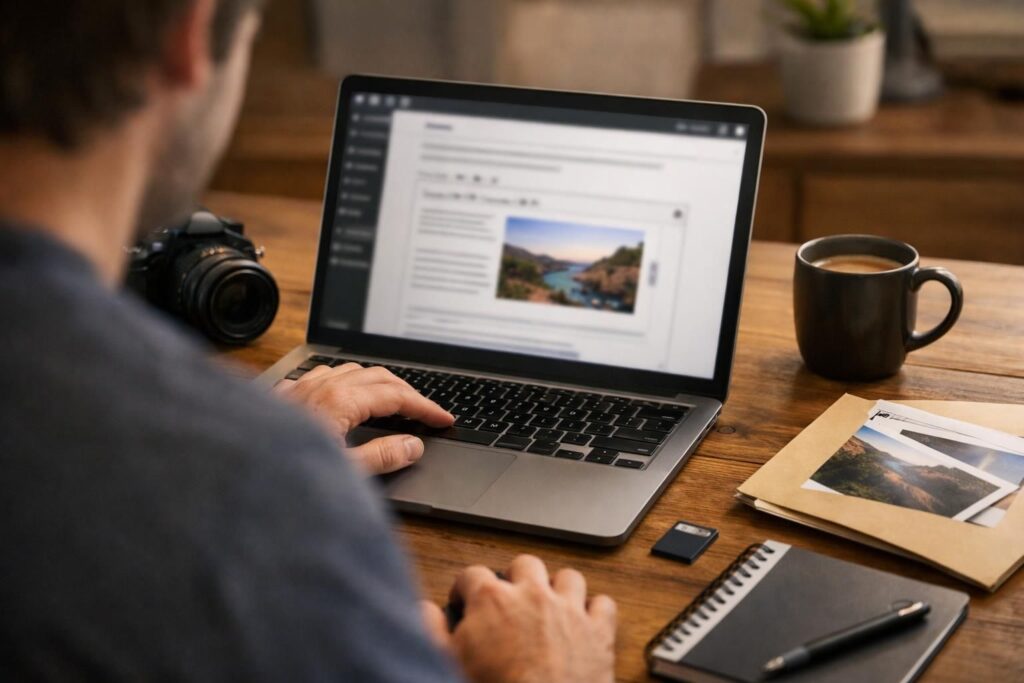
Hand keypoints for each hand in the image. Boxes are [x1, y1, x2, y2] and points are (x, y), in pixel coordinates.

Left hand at [273, 363, 453, 473]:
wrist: (222, 473)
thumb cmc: (276, 478)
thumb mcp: (342, 474)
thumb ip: (381, 457)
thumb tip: (412, 445)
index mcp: (339, 401)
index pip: (396, 395)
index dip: (425, 406)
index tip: (444, 419)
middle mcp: (318, 387)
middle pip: (377, 376)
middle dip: (407, 390)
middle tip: (426, 411)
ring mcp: (298, 389)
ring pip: (349, 371)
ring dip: (377, 383)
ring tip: (392, 402)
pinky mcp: (282, 397)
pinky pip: (322, 377)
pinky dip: (346, 383)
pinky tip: (344, 398)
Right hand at [420, 555, 616, 682]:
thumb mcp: (445, 661)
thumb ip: (430, 629)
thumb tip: (424, 609)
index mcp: (491, 600)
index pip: (472, 575)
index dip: (465, 588)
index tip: (464, 601)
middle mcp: (532, 595)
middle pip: (524, 563)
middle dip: (515, 576)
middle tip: (509, 596)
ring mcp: (569, 611)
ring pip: (568, 577)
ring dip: (558, 587)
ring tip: (550, 603)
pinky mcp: (598, 633)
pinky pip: (604, 605)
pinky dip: (595, 610)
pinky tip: (587, 621)